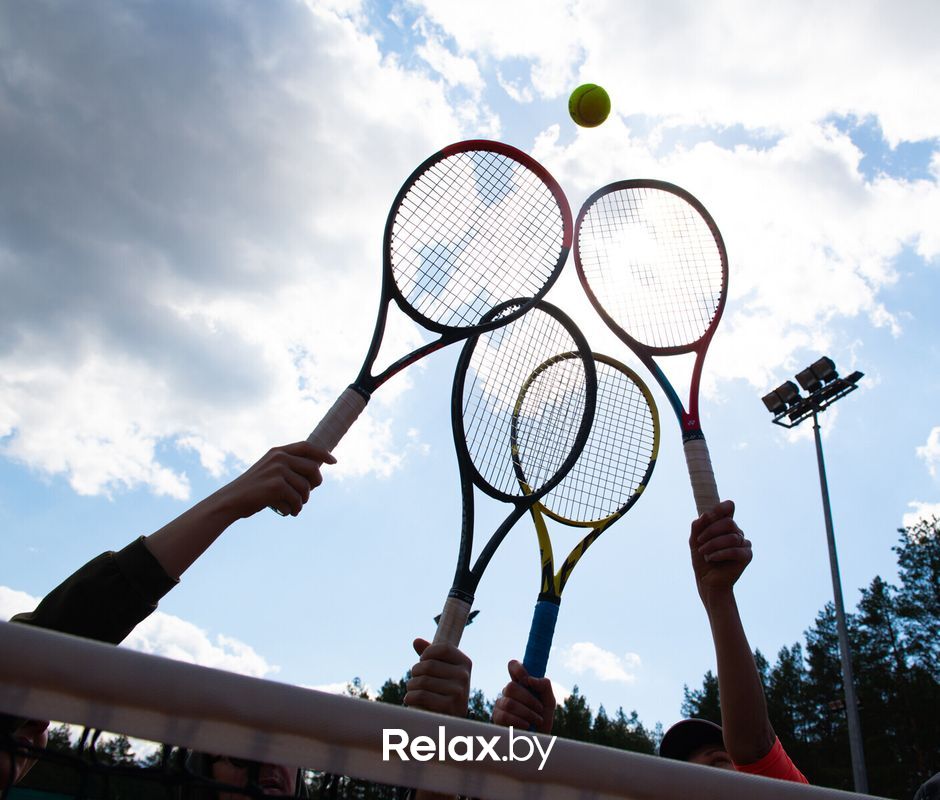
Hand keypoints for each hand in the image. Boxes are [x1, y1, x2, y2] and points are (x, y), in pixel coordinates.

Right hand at [219, 441, 335, 518]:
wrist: (230, 501)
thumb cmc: (252, 490)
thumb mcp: (269, 471)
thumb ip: (288, 467)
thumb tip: (316, 470)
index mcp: (277, 451)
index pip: (306, 446)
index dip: (322, 453)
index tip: (333, 462)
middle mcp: (279, 457)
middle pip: (312, 469)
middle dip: (314, 485)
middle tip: (307, 495)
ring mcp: (277, 470)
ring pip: (306, 487)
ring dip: (303, 501)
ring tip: (295, 506)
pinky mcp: (276, 486)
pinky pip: (297, 499)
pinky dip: (295, 509)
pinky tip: (289, 512)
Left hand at [404, 638, 471, 717]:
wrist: (448, 721)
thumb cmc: (441, 690)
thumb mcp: (440, 670)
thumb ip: (429, 654)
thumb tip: (416, 641)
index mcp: (465, 663)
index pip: (443, 648)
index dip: (427, 652)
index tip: (422, 661)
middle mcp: (464, 676)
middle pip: (429, 665)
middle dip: (415, 671)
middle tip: (414, 679)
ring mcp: (458, 692)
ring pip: (423, 681)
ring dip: (410, 685)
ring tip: (412, 690)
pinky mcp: (449, 707)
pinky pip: (421, 695)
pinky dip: (410, 697)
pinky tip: (409, 699)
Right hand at [492, 660, 554, 734]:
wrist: (539, 741)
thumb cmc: (543, 720)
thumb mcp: (549, 701)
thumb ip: (544, 686)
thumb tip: (529, 679)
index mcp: (521, 684)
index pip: (513, 666)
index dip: (518, 668)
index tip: (527, 680)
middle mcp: (508, 692)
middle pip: (510, 686)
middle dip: (528, 699)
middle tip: (539, 710)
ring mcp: (501, 704)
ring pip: (509, 703)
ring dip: (527, 713)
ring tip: (537, 721)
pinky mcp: (497, 718)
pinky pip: (504, 716)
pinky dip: (519, 721)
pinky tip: (526, 726)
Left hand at [689, 499, 751, 603]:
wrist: (707, 581)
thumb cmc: (701, 559)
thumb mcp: (695, 541)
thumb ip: (698, 526)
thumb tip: (705, 515)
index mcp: (724, 525)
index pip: (728, 507)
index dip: (720, 508)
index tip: (707, 516)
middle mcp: (736, 531)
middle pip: (728, 522)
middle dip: (710, 531)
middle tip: (699, 542)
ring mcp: (743, 543)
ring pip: (732, 537)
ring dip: (713, 545)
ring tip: (704, 553)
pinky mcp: (747, 556)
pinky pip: (735, 551)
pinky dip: (720, 554)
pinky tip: (711, 558)